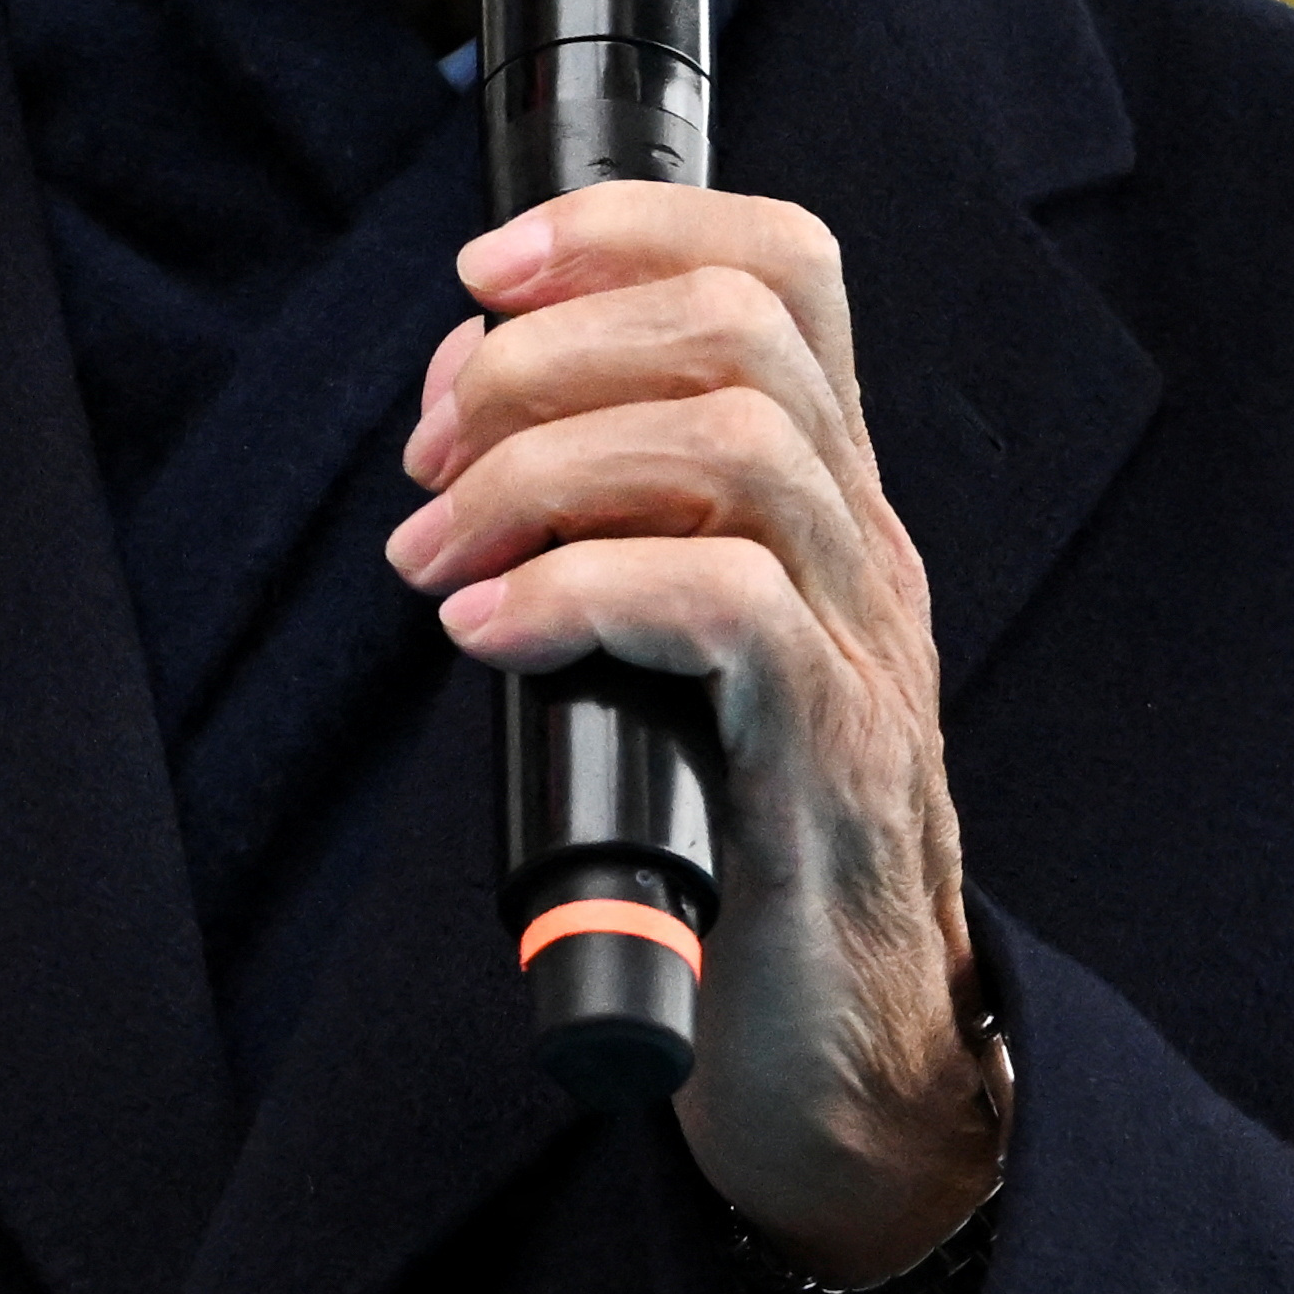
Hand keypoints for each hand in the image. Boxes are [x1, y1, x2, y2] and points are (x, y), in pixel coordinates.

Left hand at [389, 187, 999, 1279]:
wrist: (851, 1064)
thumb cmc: (735, 854)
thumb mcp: (681, 651)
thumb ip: (617, 534)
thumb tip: (466, 430)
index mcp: (827, 499)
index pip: (785, 267)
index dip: (627, 229)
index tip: (481, 276)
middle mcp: (863, 544)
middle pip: (745, 324)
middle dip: (551, 349)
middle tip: (429, 452)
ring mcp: (864, 644)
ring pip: (738, 440)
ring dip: (546, 465)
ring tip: (440, 549)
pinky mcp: (828, 756)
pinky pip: (728, 601)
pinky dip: (580, 588)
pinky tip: (489, 633)